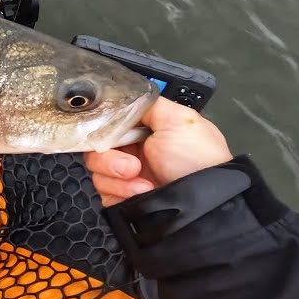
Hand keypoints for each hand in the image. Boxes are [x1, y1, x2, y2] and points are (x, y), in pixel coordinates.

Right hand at [85, 97, 232, 206]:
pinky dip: (119, 192)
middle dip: (111, 157)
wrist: (202, 202)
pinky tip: (141, 193)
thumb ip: (150, 103)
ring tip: (142, 184)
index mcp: (145, 130)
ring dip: (117, 176)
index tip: (111, 134)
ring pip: (97, 168)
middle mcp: (133, 150)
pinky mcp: (120, 197)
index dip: (106, 127)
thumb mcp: (179, 119)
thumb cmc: (197, 158)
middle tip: (133, 166)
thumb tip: (127, 97)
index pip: (110, 122)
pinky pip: (102, 190)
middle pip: (98, 145)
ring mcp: (125, 175)